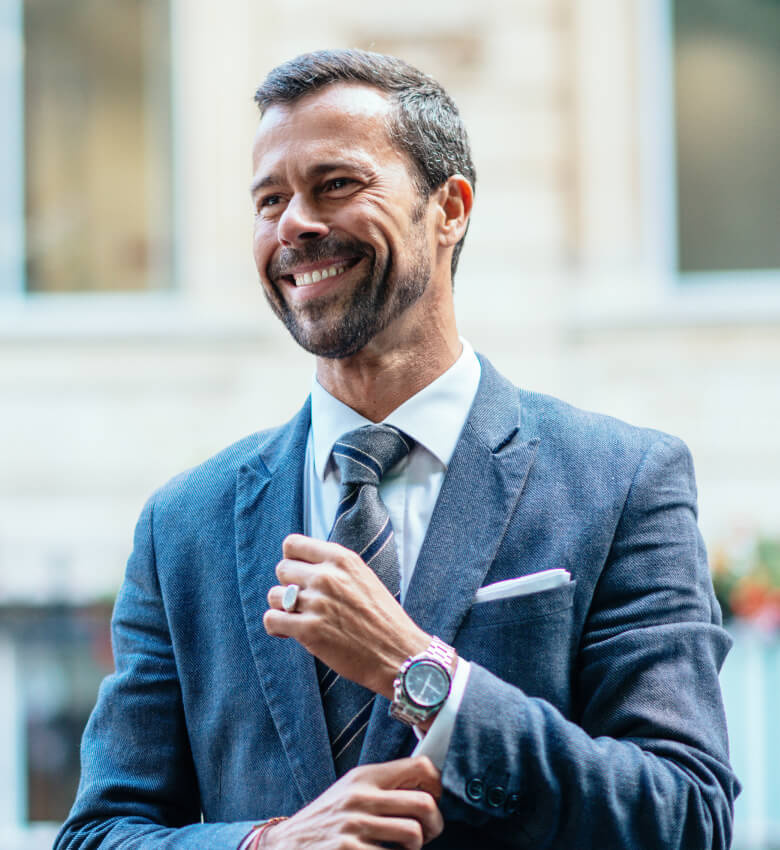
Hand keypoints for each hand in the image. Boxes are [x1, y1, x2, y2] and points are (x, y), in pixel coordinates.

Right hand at [260, 757, 443, 849]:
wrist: (285, 846)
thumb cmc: (326, 821)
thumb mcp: (350, 793)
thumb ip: (383, 788)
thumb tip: (428, 789)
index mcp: (365, 777)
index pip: (420, 767)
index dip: (438, 786)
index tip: (435, 800)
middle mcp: (361, 796)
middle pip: (424, 804)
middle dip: (435, 824)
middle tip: (428, 834)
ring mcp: (354, 826)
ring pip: (413, 834)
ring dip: (416, 848)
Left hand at [264, 534, 430, 697]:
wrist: (398, 654)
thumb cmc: (382, 618)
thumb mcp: (363, 577)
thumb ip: (334, 568)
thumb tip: (302, 566)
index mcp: (342, 559)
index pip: (293, 544)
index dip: (292, 560)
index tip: (299, 575)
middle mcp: (327, 576)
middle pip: (282, 569)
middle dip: (288, 585)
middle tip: (303, 601)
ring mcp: (317, 603)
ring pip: (274, 595)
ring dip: (282, 608)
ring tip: (299, 618)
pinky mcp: (308, 630)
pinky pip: (271, 619)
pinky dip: (276, 626)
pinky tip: (289, 632)